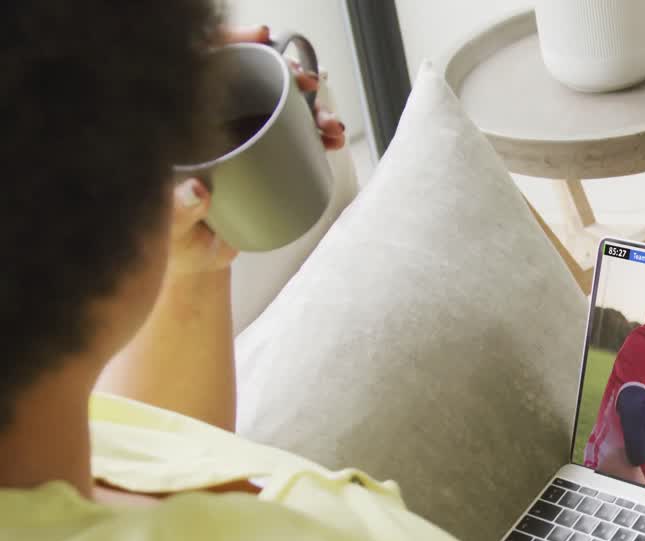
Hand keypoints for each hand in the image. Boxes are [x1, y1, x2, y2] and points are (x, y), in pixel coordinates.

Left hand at [167, 26, 350, 279]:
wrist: (200, 257)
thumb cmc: (178, 240)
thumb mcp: (173, 231)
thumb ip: (176, 214)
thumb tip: (198, 192)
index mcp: (180, 120)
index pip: (201, 62)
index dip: (230, 41)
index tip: (259, 37)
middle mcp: (210, 115)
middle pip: (249, 73)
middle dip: (283, 69)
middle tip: (306, 80)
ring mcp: (240, 129)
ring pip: (278, 100)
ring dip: (310, 104)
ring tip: (328, 125)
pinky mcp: (265, 149)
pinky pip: (294, 128)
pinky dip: (316, 127)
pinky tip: (330, 135)